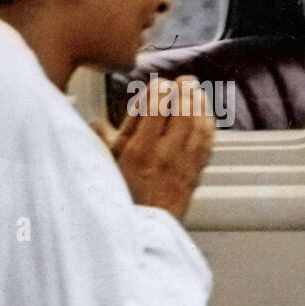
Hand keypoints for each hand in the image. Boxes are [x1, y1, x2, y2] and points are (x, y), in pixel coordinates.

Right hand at [111, 75, 215, 218]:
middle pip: (183, 112)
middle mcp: (166, 154)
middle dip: (185, 91)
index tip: (160, 83)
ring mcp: (185, 163)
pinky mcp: (197, 171)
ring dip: (200, 104)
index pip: (156, 108)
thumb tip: (96, 123)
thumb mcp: (107, 166)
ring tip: (196, 91)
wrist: (146, 225)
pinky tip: (206, 115)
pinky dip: (208, 124)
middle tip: (184, 80)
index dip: (161, 90)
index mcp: (140, 149)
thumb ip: (104, 140)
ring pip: (199, 124)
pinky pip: (208, 142)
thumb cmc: (125, 196)